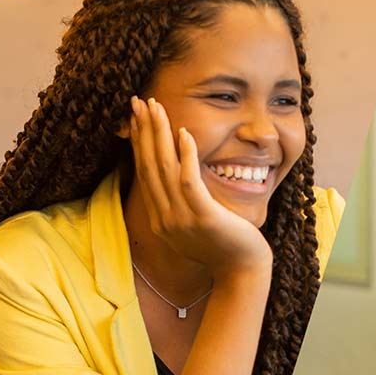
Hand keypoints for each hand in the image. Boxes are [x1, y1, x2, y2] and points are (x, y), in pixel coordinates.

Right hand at [129, 95, 272, 280]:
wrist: (241, 272)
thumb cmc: (222, 247)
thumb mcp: (192, 226)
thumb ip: (179, 205)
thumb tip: (174, 180)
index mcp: (159, 218)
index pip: (144, 173)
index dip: (138, 143)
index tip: (135, 119)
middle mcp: (164, 217)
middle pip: (149, 166)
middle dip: (143, 131)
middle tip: (138, 102)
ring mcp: (181, 218)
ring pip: (164, 169)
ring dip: (159, 135)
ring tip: (156, 108)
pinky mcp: (203, 216)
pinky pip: (189, 181)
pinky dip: (185, 155)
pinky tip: (184, 133)